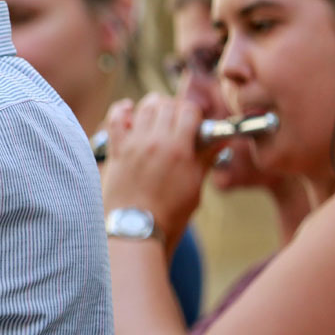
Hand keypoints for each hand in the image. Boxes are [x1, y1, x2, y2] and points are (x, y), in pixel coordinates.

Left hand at [101, 94, 211, 245]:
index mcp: (179, 149)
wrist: (136, 230)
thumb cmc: (170, 214)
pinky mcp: (116, 151)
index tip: (195, 121)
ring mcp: (133, 144)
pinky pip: (114, 120)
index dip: (194, 113)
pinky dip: (121, 111)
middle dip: (175, 108)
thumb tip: (220, 140)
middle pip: (166, 105)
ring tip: (158, 115)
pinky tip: (129, 110)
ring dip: (152, 106)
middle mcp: (155, 141)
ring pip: (143, 107)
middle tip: (178, 120)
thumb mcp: (196, 187)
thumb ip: (206, 159)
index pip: (188, 110)